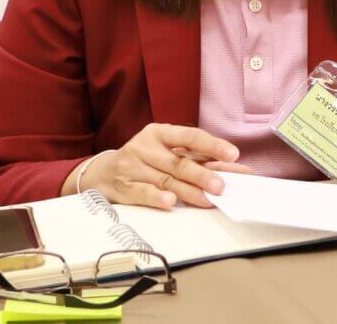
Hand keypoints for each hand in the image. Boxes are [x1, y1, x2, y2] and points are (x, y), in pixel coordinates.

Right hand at [66, 123, 253, 209]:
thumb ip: (198, 159)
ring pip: (165, 180)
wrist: (101, 172)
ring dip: (188, 191)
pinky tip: (171, 202)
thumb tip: (234, 169)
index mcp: (159, 133)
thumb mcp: (166, 152)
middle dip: (202, 174)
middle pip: (178, 162)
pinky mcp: (122, 187)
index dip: (212, 145)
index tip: (233, 155)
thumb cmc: (144, 160)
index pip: (190, 136)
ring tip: (207, 199)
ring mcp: (131, 167)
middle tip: (222, 186)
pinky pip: (142, 192)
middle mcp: (144, 147)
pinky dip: (157, 197)